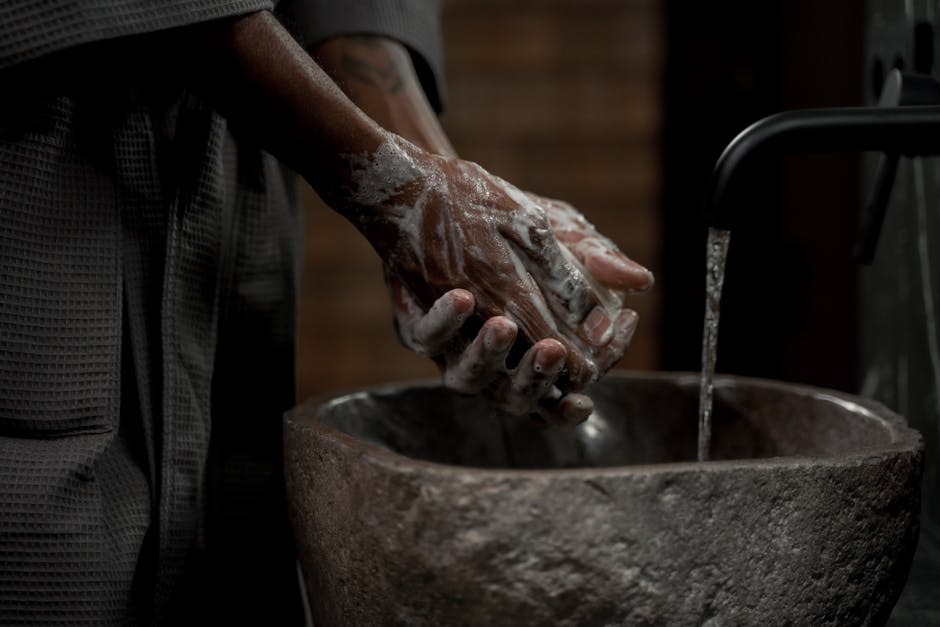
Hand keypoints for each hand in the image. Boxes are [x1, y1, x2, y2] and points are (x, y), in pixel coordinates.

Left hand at [338, 134, 650, 420]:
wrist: (438, 193)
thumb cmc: (508, 221)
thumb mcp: (557, 232)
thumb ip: (594, 260)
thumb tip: (641, 281)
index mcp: (536, 347)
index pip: (574, 377)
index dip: (600, 362)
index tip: (618, 330)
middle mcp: (495, 360)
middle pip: (520, 399)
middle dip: (538, 380)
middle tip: (554, 351)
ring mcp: (453, 348)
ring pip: (468, 381)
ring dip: (488, 356)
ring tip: (503, 325)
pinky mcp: (415, 328)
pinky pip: (424, 338)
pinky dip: (444, 322)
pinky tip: (460, 297)